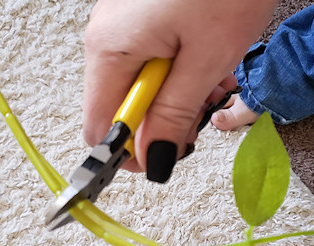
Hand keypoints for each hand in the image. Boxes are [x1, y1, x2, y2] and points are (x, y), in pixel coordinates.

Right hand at [83, 0, 276, 180]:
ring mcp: (124, 24)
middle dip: (164, 119)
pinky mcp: (143, 16)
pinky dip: (182, 69)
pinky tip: (208, 56)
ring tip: (214, 75)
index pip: (99, 127)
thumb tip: (154, 161)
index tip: (165, 157)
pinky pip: (153, 59)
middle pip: (122, 107)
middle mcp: (107, 38)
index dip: (129, 152)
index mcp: (110, 50)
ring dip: (179, 94)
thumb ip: (174, 116)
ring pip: (143, 85)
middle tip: (204, 107)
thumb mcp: (204, 60)